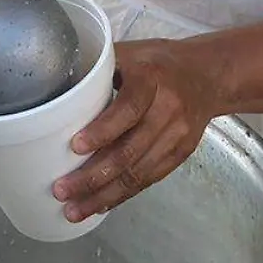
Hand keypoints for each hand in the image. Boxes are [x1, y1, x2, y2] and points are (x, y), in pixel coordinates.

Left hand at [52, 39, 221, 222]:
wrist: (208, 75)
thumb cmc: (158, 62)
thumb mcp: (131, 52)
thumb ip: (97, 68)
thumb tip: (54, 84)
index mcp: (151, 79)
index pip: (128, 110)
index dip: (103, 130)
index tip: (75, 146)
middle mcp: (168, 110)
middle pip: (130, 151)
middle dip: (93, 176)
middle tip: (62, 190)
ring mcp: (177, 135)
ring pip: (139, 173)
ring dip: (104, 194)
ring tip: (74, 210)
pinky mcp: (181, 153)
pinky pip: (150, 179)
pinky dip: (123, 194)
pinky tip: (100, 205)